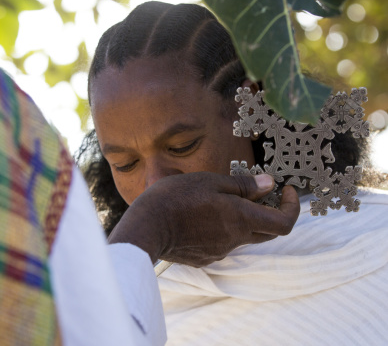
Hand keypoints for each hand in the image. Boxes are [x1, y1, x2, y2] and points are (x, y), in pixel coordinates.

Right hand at [108, 172, 299, 266]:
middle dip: (269, 212)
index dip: (292, 207)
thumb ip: (243, 185)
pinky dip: (221, 229)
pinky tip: (200, 216)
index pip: (283, 223)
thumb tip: (269, 184)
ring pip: (241, 235)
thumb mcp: (211, 181)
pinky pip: (222, 243)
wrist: (146, 227)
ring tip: (216, 200)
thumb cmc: (176, 198)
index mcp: (241, 218)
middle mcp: (235, 239)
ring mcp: (220, 251)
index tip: (286, 191)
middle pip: (266, 232)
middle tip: (257, 193)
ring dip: (241, 219)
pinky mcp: (204, 258)